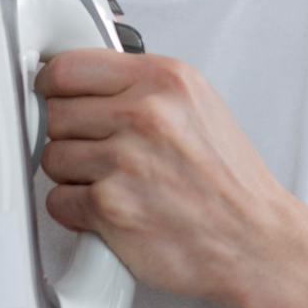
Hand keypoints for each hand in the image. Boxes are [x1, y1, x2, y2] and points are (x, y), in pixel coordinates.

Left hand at [35, 48, 301, 307]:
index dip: (53, 85)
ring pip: (52, 157)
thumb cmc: (230, 181)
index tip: (53, 96)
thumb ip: (141, 87)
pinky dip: (77, 210)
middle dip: (69, 134)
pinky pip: (58, 200)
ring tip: (112, 182)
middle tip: (98, 150)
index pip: (69, 67)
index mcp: (165, 80)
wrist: (255, 240)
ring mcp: (124, 161)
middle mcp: (145, 115)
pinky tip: (110, 208)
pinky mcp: (110, 207)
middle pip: (55, 112)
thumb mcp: (197, 105)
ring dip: (73, 174)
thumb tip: (84, 84)